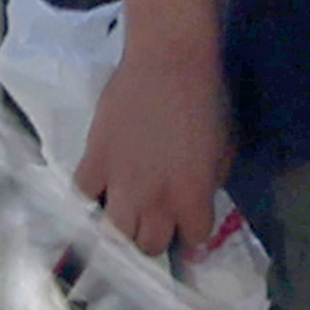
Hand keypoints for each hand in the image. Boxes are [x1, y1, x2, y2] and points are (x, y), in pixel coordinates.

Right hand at [81, 33, 233, 255]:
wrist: (169, 63)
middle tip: (156, 229)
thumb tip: (198, 197)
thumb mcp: (225, 149)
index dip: (194, 239)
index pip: (194, 240)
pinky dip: (90, 198)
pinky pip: (84, 194)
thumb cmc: (207, 100)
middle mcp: (155, 201)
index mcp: (193, 198)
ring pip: (114, 233)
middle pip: (150, 245)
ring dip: (123, 232)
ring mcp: (120, 182)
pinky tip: (99, 191)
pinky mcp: (93, 159)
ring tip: (128, 220)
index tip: (191, 233)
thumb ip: (208, 183)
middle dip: (156, 243)